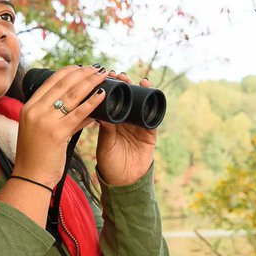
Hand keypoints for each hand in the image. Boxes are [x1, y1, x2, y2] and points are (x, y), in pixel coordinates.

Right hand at [14, 65, 110, 186]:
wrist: (30, 178)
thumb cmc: (36, 157)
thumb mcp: (41, 131)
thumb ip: (58, 117)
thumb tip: (81, 106)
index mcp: (29, 107)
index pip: (50, 82)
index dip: (68, 71)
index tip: (82, 66)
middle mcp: (35, 110)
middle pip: (63, 84)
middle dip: (82, 73)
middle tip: (97, 67)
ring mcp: (45, 121)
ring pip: (72, 95)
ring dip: (90, 82)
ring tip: (103, 75)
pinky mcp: (57, 132)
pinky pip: (79, 113)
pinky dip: (92, 102)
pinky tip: (102, 95)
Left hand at [96, 71, 156, 185]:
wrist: (125, 180)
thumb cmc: (110, 163)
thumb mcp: (105, 144)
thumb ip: (106, 129)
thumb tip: (101, 110)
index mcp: (111, 121)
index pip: (111, 99)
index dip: (110, 87)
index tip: (106, 77)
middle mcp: (125, 119)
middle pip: (126, 96)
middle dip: (124, 83)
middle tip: (119, 75)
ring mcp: (138, 124)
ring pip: (140, 101)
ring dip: (138, 88)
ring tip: (135, 79)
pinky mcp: (150, 130)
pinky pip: (153, 113)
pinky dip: (153, 100)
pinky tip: (149, 89)